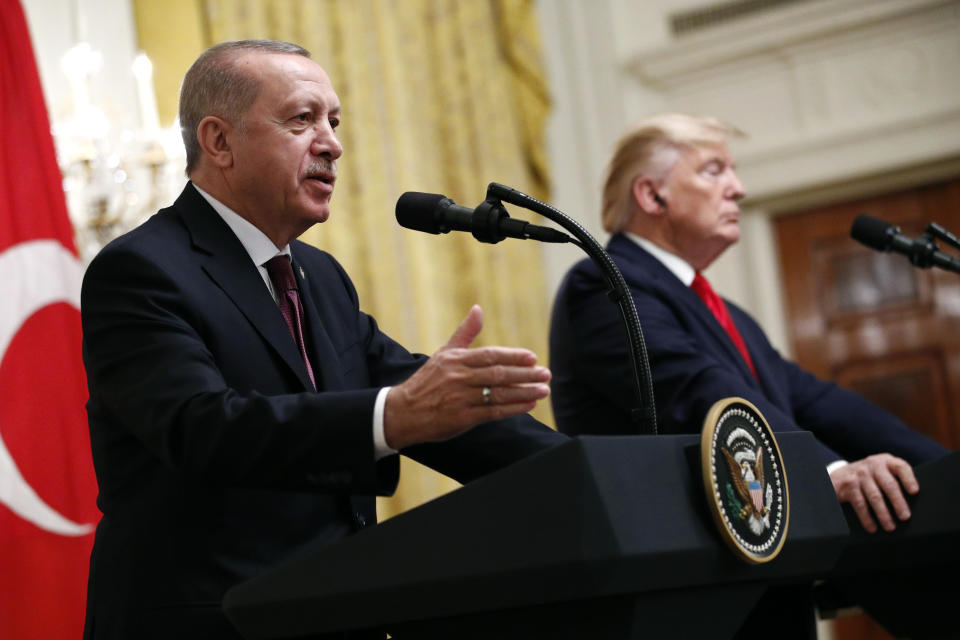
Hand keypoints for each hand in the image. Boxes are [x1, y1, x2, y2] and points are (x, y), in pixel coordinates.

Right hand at [383, 305, 550, 449]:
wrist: (402, 412)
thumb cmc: (427, 381)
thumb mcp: (443, 354)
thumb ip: (464, 332)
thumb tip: (478, 308)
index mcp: (456, 360)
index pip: (490, 355)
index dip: (513, 356)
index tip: (532, 358)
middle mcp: (459, 378)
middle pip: (498, 374)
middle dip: (525, 374)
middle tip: (546, 374)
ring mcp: (461, 399)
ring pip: (498, 394)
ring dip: (524, 392)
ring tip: (543, 391)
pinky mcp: (462, 418)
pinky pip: (492, 412)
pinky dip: (512, 409)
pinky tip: (529, 405)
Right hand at [829, 453, 918, 532]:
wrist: (839, 475)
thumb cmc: (868, 478)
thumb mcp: (881, 472)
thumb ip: (894, 480)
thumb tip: (911, 504)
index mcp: (885, 461)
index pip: (900, 467)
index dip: (908, 479)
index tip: (915, 492)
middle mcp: (873, 465)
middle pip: (889, 484)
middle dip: (898, 502)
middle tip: (905, 517)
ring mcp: (859, 475)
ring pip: (875, 496)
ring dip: (883, 514)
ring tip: (890, 527)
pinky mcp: (848, 485)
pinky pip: (860, 504)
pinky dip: (867, 518)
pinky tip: (872, 527)